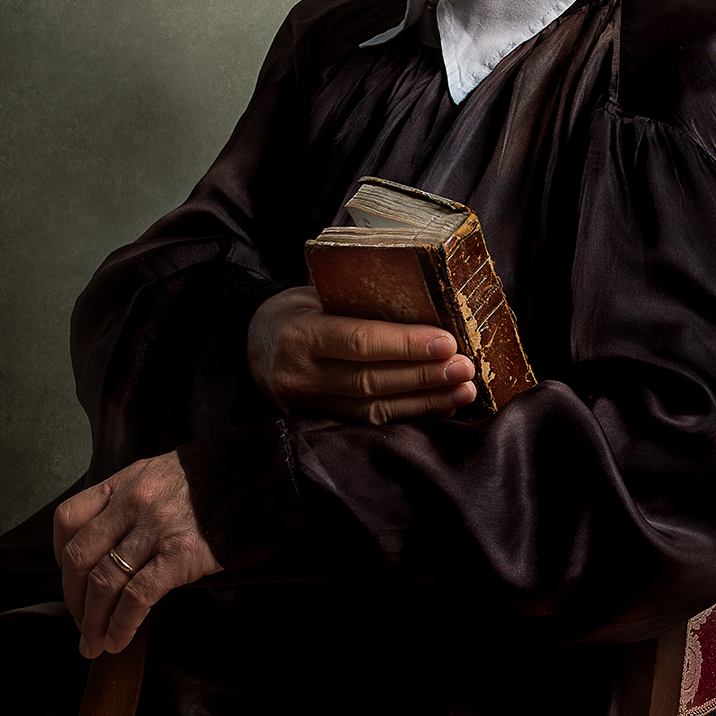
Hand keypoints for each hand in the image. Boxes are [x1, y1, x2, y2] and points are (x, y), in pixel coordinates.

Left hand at [53, 452, 221, 657]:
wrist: (260, 477)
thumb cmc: (214, 481)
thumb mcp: (162, 476)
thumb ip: (134, 502)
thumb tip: (115, 544)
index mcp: (125, 482)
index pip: (69, 519)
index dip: (60, 556)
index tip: (69, 579)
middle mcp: (132, 504)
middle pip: (79, 558)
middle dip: (72, 599)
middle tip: (80, 623)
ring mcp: (154, 529)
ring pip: (103, 582)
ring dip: (93, 622)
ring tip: (95, 644)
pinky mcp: (179, 555)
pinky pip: (137, 597)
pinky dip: (122, 624)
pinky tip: (120, 639)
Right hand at [247, 285, 475, 423]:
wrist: (250, 345)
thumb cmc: (294, 311)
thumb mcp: (316, 294)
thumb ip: (358, 301)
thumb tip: (426, 299)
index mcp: (299, 334)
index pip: (359, 341)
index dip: (406, 344)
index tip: (447, 341)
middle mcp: (300, 374)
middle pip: (372, 380)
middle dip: (425, 376)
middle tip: (466, 367)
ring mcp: (306, 404)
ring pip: (373, 408)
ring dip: (425, 401)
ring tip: (464, 390)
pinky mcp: (317, 421)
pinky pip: (368, 421)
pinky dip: (408, 414)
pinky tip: (439, 405)